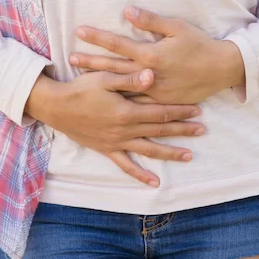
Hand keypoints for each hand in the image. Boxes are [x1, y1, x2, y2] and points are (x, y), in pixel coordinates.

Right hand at [25, 69, 205, 186]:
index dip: (180, 111)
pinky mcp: (107, 150)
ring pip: (148, 150)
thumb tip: (152, 75)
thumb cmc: (80, 89)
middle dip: (182, 130)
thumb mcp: (104, 78)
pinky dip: (140, 175)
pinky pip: (126, 165)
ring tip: (189, 156)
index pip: (160, 112)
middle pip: (159, 131)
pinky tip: (154, 182)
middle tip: (202, 130)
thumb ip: (129, 79)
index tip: (197, 110)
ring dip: (170, 153)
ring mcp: (116, 142)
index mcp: (126, 111)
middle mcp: (124, 130)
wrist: (56, 107)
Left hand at [69, 6, 245, 103]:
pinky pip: (136, 102)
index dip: (97, 37)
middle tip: (71, 58)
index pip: (118, 44)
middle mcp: (148, 75)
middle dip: (91, 62)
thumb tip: (127, 10)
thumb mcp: (177, 27)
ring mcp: (153, 91)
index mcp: (151, 55)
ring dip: (100, 82)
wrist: (221, 70)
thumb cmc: (199, 45)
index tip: (79, 31)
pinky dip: (119, 99)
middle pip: (113, 67)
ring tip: (81, 79)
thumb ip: (150, 21)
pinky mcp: (160, 102)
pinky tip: (106, 98)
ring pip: (121, 87)